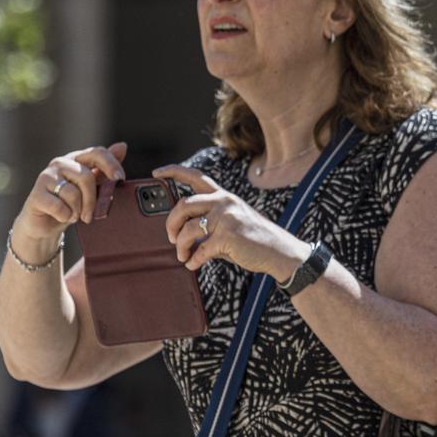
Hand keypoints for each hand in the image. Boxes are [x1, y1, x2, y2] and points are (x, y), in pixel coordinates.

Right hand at [11, 143, 127, 257]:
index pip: (97, 152)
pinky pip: (59, 207)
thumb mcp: (91, 187)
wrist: (45, 223)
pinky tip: (63, 217)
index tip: (120, 178)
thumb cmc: (71, 203)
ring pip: (73, 193)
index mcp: (76, 159)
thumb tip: (122, 146)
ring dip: (77, 210)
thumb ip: (104, 169)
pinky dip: (65, 216)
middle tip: (90, 215)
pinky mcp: (36, 194)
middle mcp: (60, 164)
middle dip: (92, 200)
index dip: (110, 164)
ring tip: (74, 215)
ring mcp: (46, 177)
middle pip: (86, 177)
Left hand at [153, 164, 307, 279]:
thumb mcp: (233, 220)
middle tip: (171, 237)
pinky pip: (200, 250)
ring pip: (188, 230)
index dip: (173, 172)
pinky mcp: (228, 237)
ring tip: (183, 256)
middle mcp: (224, 202)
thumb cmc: (254, 238)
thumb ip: (210, 220)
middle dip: (171, 223)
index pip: (196, 177)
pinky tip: (193, 264)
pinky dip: (193, 260)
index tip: (157, 173)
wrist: (279, 251)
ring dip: (180, 246)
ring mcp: (226, 218)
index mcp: (224, 196)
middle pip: (183, 205)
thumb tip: (184, 233)